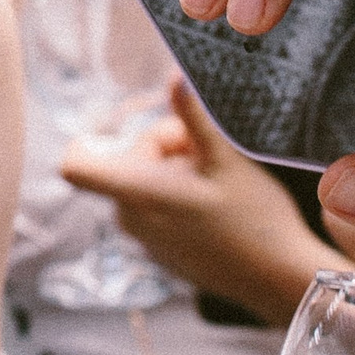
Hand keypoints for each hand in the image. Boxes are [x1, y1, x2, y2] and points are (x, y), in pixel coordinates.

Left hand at [60, 78, 323, 323]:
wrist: (278, 279)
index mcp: (138, 194)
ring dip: (176, 170)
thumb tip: (174, 76)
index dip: (92, 139)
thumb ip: (193, 118)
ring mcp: (143, 239)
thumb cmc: (255, 219)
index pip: (76, 166)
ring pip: (145, 181)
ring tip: (216, 181)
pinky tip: (216, 205)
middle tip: (206, 154)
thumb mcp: (226, 160)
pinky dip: (179, 196)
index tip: (134, 128)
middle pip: (129, 160)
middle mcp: (130, 219)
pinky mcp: (160, 251)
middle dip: (166, 146)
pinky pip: (155, 207)